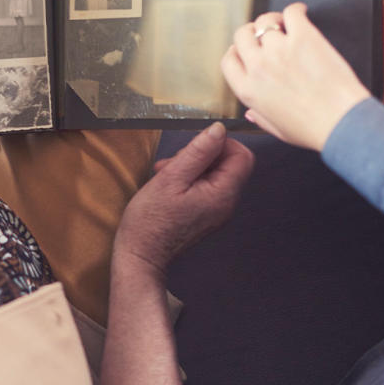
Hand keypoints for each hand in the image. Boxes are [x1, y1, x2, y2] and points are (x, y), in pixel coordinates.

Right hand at [115, 123, 253, 273]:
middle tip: (174, 161)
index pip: (242, 156)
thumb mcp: (172, 177)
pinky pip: (206, 188)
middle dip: (202, 154)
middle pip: (229, 164)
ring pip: (215, 174)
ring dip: (191, 166)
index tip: (195, 145)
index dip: (222, 143)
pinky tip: (168, 184)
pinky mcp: (206, 215)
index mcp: (222, 194)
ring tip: (165, 173)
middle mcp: (226, 204)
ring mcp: (217, 211)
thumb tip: (219, 129)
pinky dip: (188, 179)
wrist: (141, 255)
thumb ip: (198, 151)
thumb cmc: (151, 219)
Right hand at [220, 3, 369, 151]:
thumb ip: (260, 117)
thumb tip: (251, 112)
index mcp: (249, 90)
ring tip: (284, 24)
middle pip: (242, 35)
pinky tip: (300, 13)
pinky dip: (295, 10)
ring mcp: (279, 49)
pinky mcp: (303, 37)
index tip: (244, 49)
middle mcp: (259, 67)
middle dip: (251, 32)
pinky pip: (291, 12)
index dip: (236, 51)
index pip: (228, 60)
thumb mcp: (278, 130)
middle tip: (264, 34)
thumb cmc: (314, 129)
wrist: (340, 121)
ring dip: (273, 20)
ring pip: (265, 21)